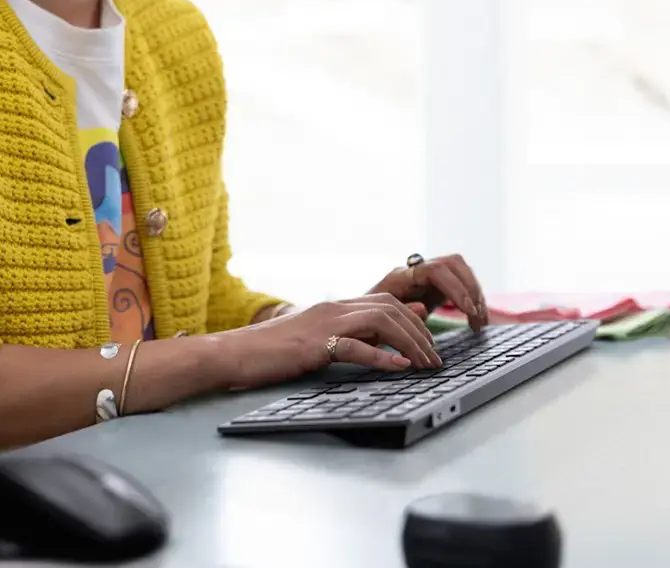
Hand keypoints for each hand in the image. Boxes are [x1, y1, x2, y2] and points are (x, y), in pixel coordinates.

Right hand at [217, 294, 441, 389]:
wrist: (234, 353)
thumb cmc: (272, 352)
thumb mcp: (316, 340)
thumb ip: (347, 336)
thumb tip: (383, 342)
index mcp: (334, 306)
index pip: (386, 301)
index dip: (414, 319)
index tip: (431, 341)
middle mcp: (333, 308)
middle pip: (391, 308)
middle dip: (420, 332)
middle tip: (435, 359)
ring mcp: (324, 323)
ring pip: (381, 321)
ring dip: (410, 342)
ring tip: (425, 365)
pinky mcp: (314, 344)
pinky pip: (355, 345)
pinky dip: (382, 357)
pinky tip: (399, 367)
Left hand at [370, 253, 488, 330]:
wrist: (365, 319)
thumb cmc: (370, 322)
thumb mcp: (381, 322)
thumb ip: (401, 314)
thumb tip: (422, 307)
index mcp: (401, 277)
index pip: (435, 270)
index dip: (455, 287)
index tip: (468, 309)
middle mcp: (416, 270)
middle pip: (453, 263)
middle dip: (469, 287)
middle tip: (475, 314)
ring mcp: (428, 276)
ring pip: (461, 270)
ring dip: (475, 293)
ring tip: (479, 321)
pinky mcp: (436, 285)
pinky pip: (461, 283)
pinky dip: (473, 300)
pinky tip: (476, 320)